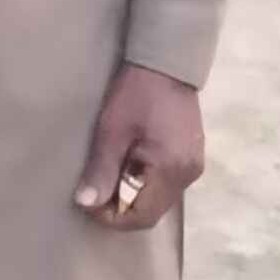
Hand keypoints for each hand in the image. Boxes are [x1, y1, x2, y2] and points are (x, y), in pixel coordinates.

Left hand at [76, 65, 205, 231]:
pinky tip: (128, 164)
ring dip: (132, 195)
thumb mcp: (112, 130)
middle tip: (96, 187)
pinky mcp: (191, 157)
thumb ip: (101, 169)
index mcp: (171, 170)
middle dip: (121, 207)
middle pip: (152, 212)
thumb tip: (86, 204)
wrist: (167, 62)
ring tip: (110, 173)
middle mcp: (188, 175)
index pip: (142, 217)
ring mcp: (193, 166)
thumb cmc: (137, 93)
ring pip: (159, 199)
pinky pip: (166, 185)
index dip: (112, 217)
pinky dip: (144, 183)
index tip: (89, 201)